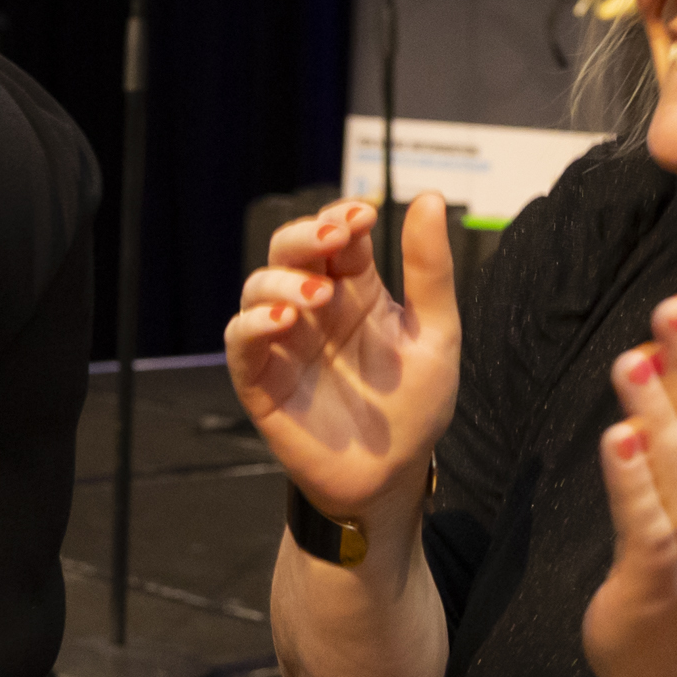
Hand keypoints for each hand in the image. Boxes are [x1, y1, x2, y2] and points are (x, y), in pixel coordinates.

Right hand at [226, 195, 461, 527]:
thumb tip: (428, 199)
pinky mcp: (260, 379)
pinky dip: (254, 324)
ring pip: (258, 287)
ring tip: (318, 297)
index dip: (343, 217)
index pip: (337, 234)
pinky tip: (284, 323)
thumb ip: (430, 272)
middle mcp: (314, 308)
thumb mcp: (436, 335)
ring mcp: (283, 341)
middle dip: (306, 235)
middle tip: (333, 237)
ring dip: (284, 281)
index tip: (364, 216)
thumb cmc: (414, 408)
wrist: (392, 478)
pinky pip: (240, 340)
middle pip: (288, 250)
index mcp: (356, 290)